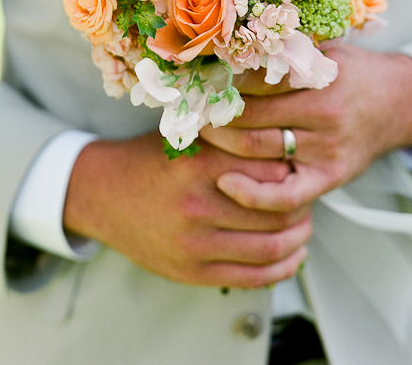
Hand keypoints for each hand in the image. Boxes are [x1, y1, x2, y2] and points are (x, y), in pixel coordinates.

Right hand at [62, 131, 311, 287]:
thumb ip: (230, 134)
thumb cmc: (152, 159)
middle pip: (277, 210)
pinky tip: (293, 254)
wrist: (103, 194)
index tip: (300, 162)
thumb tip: (284, 135)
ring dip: (299, 236)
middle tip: (308, 192)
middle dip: (303, 203)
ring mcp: (194, 244)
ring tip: (303, 223)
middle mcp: (197, 205)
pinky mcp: (192, 272)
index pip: (271, 169)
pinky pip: (252, 277)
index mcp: (199, 164)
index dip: (294, 167)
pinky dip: (283, 268)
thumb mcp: (187, 133)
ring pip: (270, 246)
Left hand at [200, 43, 411, 211]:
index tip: (198, 78)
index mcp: (321, 77)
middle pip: (252, 115)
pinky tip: (226, 183)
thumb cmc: (350, 72)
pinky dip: (252, 194)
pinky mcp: (328, 179)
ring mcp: (326, 151)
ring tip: (199, 133)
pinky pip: (285, 195)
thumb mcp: (325, 49)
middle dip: (215, 111)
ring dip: (222, 142)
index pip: (257, 79)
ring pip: (260, 150)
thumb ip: (286, 50)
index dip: (222, 79)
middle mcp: (325, 115)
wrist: (396, 104)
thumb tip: (229, 45)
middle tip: (188, 106)